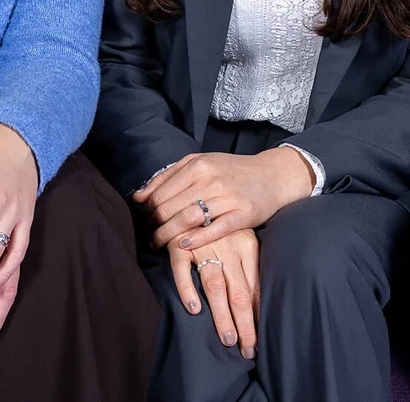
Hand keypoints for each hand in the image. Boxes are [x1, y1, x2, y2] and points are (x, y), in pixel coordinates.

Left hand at [134, 149, 313, 250]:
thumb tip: (138, 197)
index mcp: (199, 165)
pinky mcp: (242, 214)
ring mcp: (228, 197)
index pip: (162, 193)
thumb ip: (168, 177)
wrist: (271, 175)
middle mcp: (212, 179)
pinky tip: (183, 245)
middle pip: (171, 208)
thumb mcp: (200, 163)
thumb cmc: (231, 171)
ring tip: (159, 244)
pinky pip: (215, 230)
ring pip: (188, 219)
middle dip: (154, 226)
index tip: (144, 221)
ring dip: (168, 235)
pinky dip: (196, 239)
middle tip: (148, 236)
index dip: (148, 210)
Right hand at [168, 229, 260, 359]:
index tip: (256, 342)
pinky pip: (182, 269)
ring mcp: (204, 246)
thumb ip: (246, 269)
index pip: (254, 288)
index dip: (256, 317)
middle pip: (239, 292)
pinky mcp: (179, 244)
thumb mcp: (241, 238)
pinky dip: (188, 289)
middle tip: (247, 349)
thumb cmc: (222, 221)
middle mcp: (228, 248)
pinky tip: (194, 309)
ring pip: (215, 285)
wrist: (197, 187)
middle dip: (243, 323)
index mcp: (246, 246)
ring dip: (222, 315)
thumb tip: (255, 306)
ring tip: (228, 339)